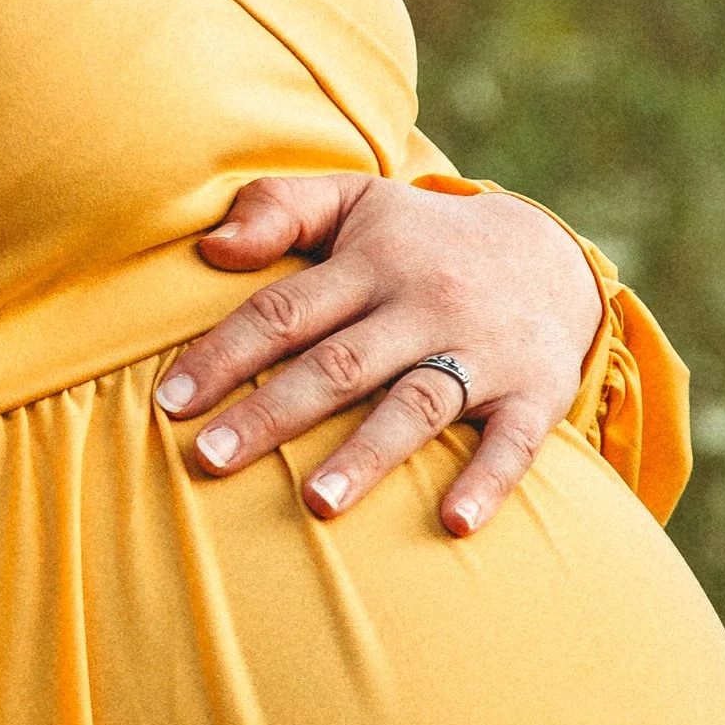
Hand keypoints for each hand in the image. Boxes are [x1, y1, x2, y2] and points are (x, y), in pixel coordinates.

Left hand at [154, 174, 603, 535]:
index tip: (170, 401)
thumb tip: (210, 247)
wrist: (553, 260)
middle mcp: (426, 305)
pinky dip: (487, 482)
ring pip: (417, 405)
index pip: (286, 310)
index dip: (226, 354)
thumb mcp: (357, 202)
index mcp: (375, 262)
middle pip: (339, 364)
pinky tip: (454, 522)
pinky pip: (513, 442)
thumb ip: (279, 208)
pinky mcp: (535, 393)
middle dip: (272, 413)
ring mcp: (482, 352)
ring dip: (368, 455)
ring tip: (317, 504)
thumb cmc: (423, 241)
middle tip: (210, 460)